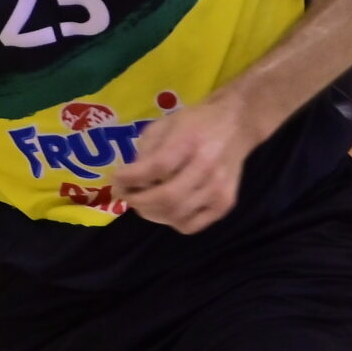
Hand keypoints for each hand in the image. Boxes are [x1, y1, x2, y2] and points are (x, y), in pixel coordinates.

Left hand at [121, 97, 257, 233]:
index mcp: (189, 141)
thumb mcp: (163, 126)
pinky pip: (190, 226)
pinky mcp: (225, 204)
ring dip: (150, 212)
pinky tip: (166, 208)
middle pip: (167, 198)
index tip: (116, 178)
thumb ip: (145, 153)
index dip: (130, 178)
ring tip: (143, 200)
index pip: (157, 167)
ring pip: (176, 215)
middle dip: (137, 201)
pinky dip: (171, 221)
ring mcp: (219, 189)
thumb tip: (127, 182)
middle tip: (126, 195)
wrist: (235, 125)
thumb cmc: (193, 124)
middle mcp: (208, 167)